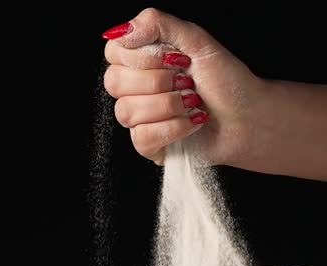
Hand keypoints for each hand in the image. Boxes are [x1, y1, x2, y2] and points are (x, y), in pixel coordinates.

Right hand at [102, 8, 263, 165]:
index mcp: (140, 61)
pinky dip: (174, 128)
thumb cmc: (226, 81)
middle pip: (114, 82)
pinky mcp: (147, 144)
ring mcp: (138, 118)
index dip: (142, 56)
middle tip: (186, 80)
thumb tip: (122, 31)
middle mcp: (134, 89)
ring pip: (127, 111)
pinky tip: (191, 123)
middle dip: (158, 81)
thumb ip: (157, 24)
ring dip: (169, 105)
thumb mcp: (196, 40)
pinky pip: (142, 137)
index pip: (113, 52)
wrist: (249, 117)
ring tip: (192, 103)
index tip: (174, 58)